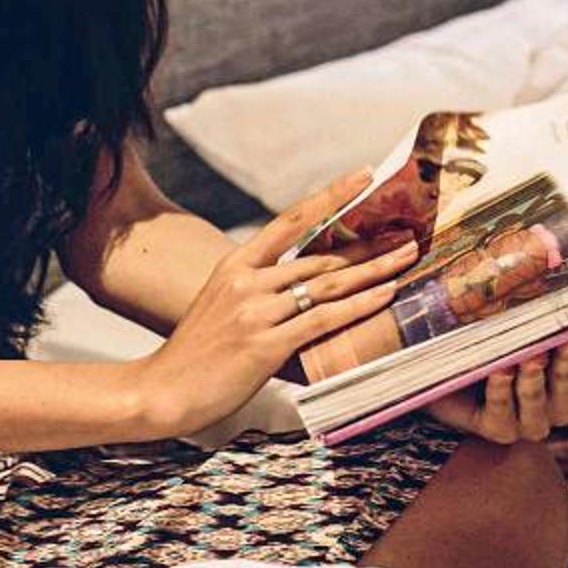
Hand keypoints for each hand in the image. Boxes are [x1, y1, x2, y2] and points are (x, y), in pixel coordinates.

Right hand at [134, 171, 414, 437]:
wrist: (162, 390)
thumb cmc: (194, 354)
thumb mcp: (220, 305)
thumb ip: (257, 289)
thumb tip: (304, 283)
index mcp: (234, 265)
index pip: (290, 219)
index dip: (330, 195)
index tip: (363, 177)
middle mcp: (246, 280)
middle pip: (319, 255)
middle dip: (368, 245)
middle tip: (405, 235)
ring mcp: (255, 311)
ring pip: (327, 284)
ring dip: (373, 270)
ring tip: (405, 259)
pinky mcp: (265, 344)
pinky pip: (322, 319)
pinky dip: (358, 306)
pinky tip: (384, 295)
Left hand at [419, 322, 567, 444]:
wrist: (440, 370)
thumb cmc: (488, 338)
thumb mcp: (517, 320)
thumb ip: (546, 308)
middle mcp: (556, 405)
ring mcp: (527, 421)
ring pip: (540, 402)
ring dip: (536, 378)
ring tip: (530, 355)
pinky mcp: (496, 429)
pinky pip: (502, 412)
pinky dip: (501, 390)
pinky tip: (499, 370)